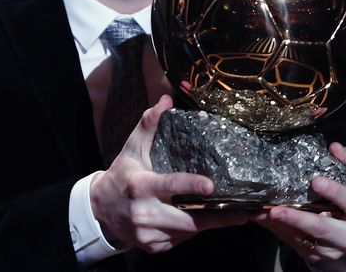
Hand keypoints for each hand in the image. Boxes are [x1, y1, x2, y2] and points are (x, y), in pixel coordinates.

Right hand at [89, 95, 251, 252]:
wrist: (100, 210)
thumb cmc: (122, 174)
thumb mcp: (132, 148)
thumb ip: (149, 124)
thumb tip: (166, 100)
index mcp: (140, 186)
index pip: (169, 186)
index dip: (190, 187)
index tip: (211, 186)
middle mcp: (144, 213)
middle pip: (188, 218)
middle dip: (218, 217)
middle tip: (244, 211)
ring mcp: (149, 234)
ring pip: (188, 231)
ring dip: (212, 224)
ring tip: (239, 216)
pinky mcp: (155, 246)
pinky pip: (182, 239)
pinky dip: (196, 230)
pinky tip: (209, 220)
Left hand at [253, 143, 345, 270]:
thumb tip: (335, 147)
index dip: (335, 192)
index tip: (316, 181)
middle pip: (324, 228)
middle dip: (301, 219)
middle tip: (278, 209)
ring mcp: (332, 249)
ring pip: (303, 239)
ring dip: (282, 226)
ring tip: (267, 213)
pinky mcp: (317, 256)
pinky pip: (294, 242)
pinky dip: (278, 228)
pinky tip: (263, 217)